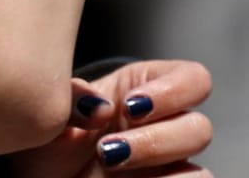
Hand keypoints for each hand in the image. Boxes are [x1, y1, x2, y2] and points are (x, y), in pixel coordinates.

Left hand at [5, 60, 213, 177]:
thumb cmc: (48, 144)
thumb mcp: (50, 114)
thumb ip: (73, 99)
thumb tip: (99, 107)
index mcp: (143, 93)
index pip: (193, 80)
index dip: (173, 90)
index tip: (130, 105)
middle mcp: (164, 130)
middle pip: (200, 129)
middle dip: (154, 141)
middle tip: (107, 149)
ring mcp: (167, 170)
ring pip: (200, 172)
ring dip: (158, 171)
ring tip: (109, 172)